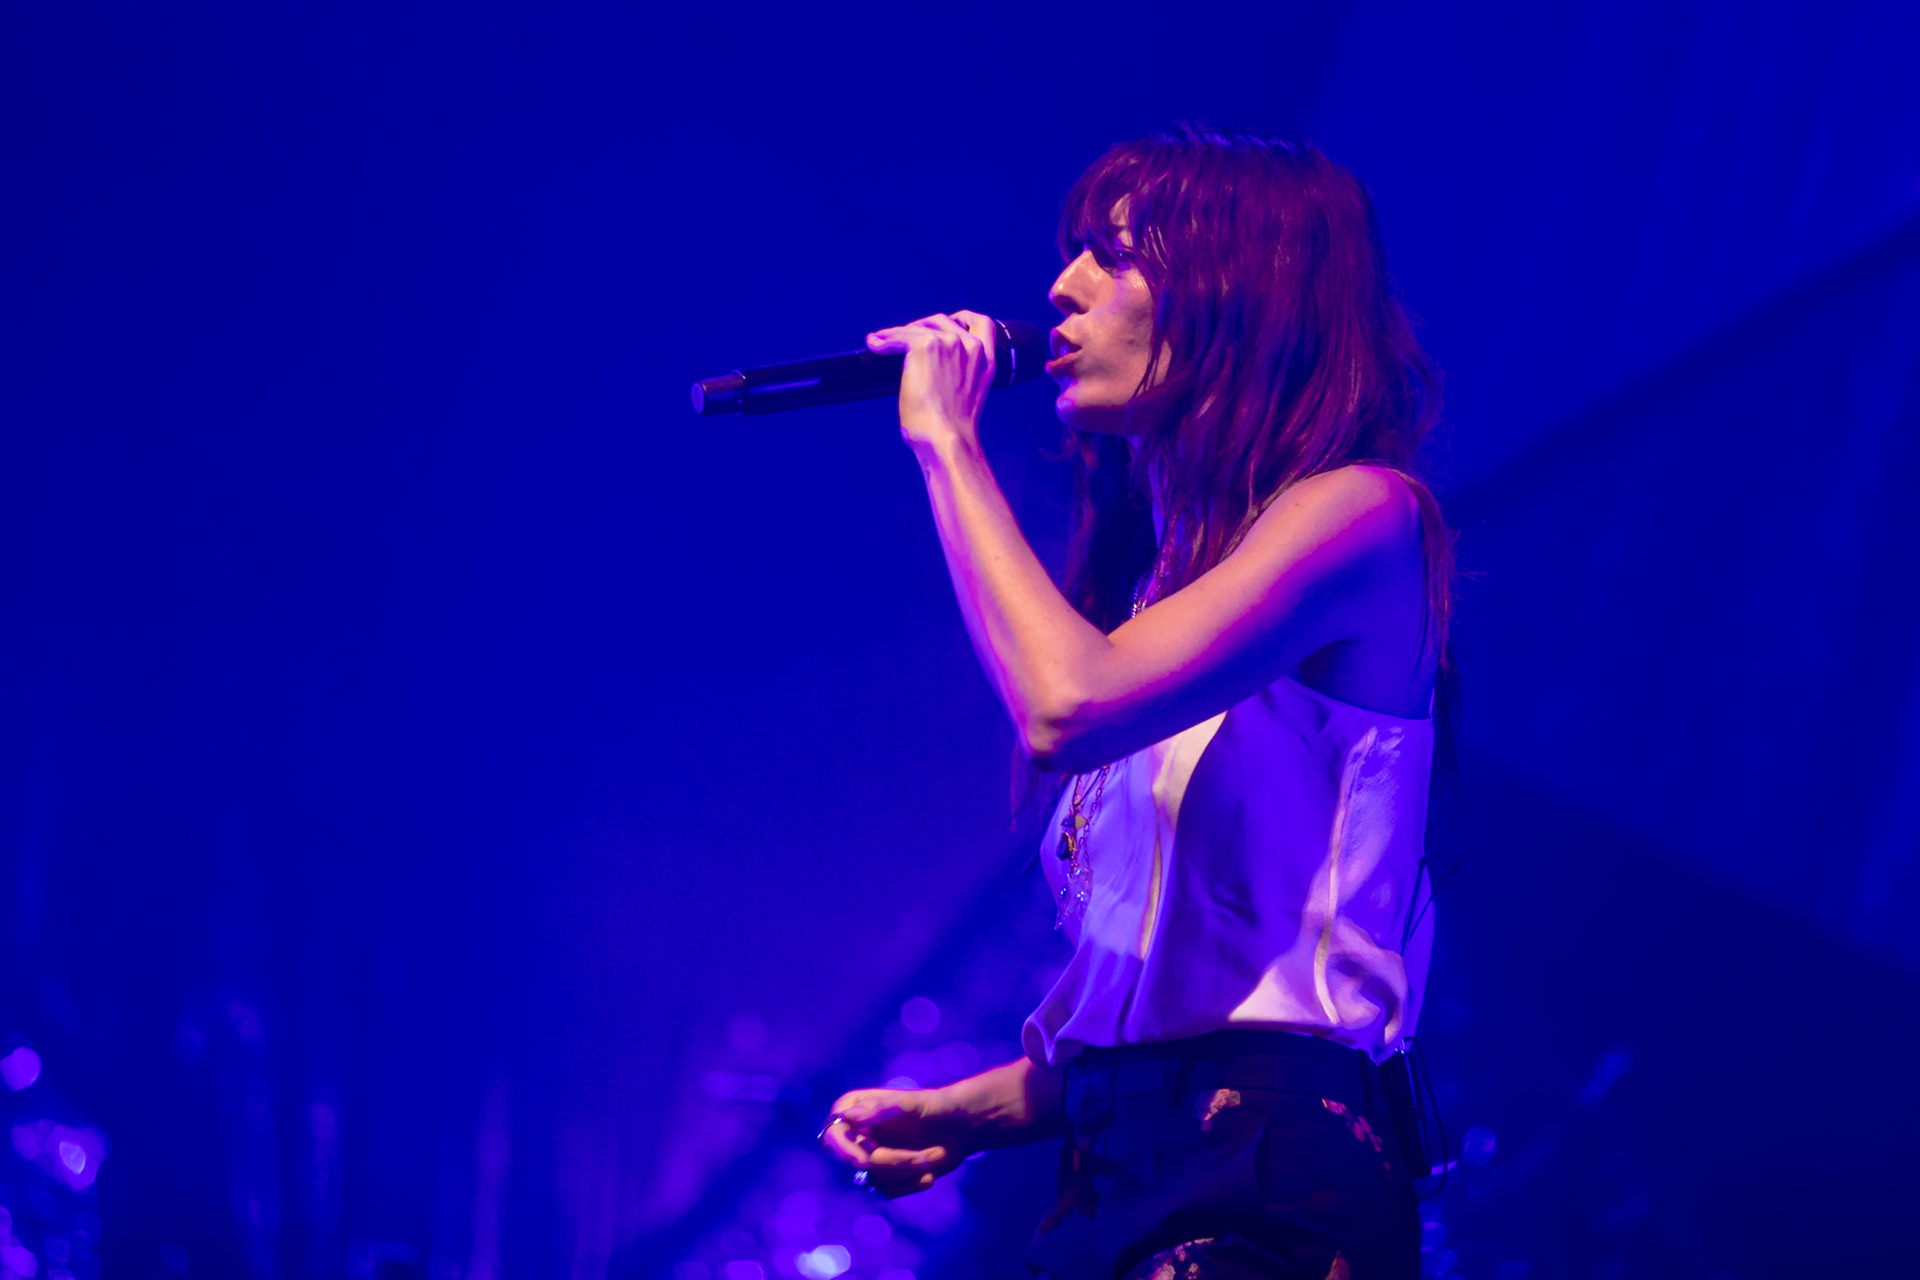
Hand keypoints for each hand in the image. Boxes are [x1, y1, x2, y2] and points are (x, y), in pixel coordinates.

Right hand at [818, 1084, 973, 1197]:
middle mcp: (854, 1135)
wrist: (959, 1126)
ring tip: (935, 1155)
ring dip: (907, 1172)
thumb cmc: (932, 1106)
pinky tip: (930, 1174)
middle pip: (857, 1162)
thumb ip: (879, 1109)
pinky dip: (910, 1184)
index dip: (843, 1150)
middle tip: (926, 1158)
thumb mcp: (909, 1104)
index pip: (833, 1134)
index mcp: (853, 1109)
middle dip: (893, 1162)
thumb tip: (846, 1116)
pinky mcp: (881, 1177)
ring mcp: (866, 1157)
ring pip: (872, 1180)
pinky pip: (885, 1192)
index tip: (863, 1161)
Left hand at [865, 311, 997, 459]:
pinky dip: (885, 339)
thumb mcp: (966, 396)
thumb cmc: (951, 429)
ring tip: (883, 341)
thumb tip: (932, 370)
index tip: (945, 325)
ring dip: (899, 332)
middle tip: (905, 339)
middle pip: (942, 321)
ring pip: (918, 327)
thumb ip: (959, 376)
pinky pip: (899, 335)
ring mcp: (949, 343)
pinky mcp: (925, 346)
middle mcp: (971, 347)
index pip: (982, 323)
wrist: (945, 438)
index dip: (962, 318)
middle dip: (921, 327)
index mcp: (986, 361)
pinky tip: (876, 345)